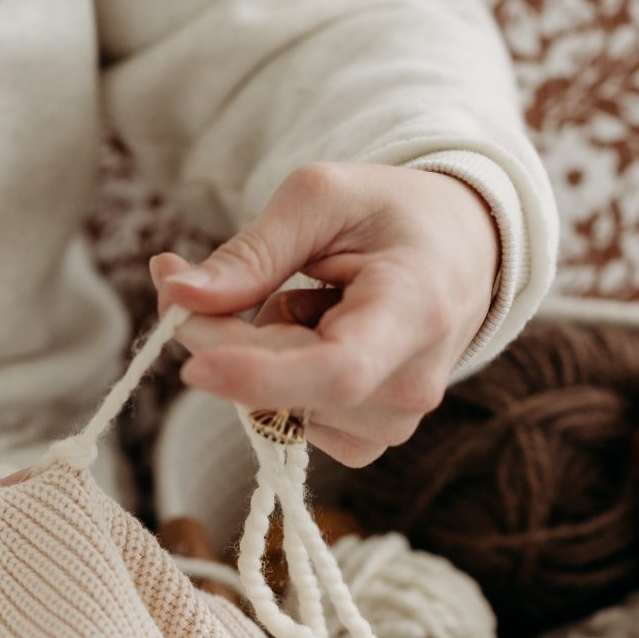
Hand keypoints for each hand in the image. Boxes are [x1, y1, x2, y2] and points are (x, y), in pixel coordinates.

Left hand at [149, 162, 499, 466]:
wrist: (461, 248)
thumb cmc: (392, 213)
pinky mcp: (371, 439)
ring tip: (309, 298)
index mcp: (416, 310)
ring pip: (273, 405)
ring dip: (255, 351)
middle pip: (284, 387)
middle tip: (183, 276)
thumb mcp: (322, 198)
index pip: (338, 370)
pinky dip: (272, 379)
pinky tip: (312, 336)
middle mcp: (412, 383)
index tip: (192, 364)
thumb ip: (253, 251)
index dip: (260, 376)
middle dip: (218, 335)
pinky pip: (286, 422)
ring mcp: (395, 421)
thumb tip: (177, 296)